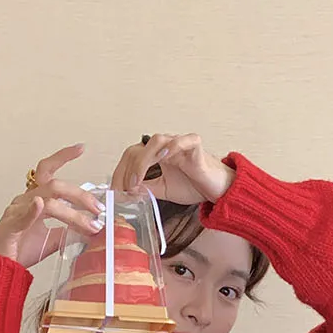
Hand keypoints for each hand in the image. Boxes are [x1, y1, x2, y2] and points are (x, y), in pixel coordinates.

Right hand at [0, 144, 104, 267]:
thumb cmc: (19, 250)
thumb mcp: (52, 240)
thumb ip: (69, 231)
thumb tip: (91, 229)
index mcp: (34, 199)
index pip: (48, 171)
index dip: (63, 157)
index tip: (81, 148)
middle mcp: (25, 200)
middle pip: (55, 186)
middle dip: (80, 196)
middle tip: (99, 209)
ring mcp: (16, 211)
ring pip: (47, 202)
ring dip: (72, 213)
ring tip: (90, 225)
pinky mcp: (9, 226)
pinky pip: (21, 215)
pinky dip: (32, 210)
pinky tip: (40, 204)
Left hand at [110, 133, 234, 205]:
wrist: (217, 190)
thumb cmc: (193, 185)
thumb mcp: (162, 190)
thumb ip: (146, 189)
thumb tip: (127, 191)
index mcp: (156, 154)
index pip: (131, 156)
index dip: (120, 173)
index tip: (115, 191)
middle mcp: (165, 145)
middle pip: (138, 148)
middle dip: (127, 170)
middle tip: (125, 189)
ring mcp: (179, 143)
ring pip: (155, 141)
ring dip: (143, 161)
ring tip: (137, 180)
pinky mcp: (195, 145)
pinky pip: (181, 141)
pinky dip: (171, 147)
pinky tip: (164, 159)